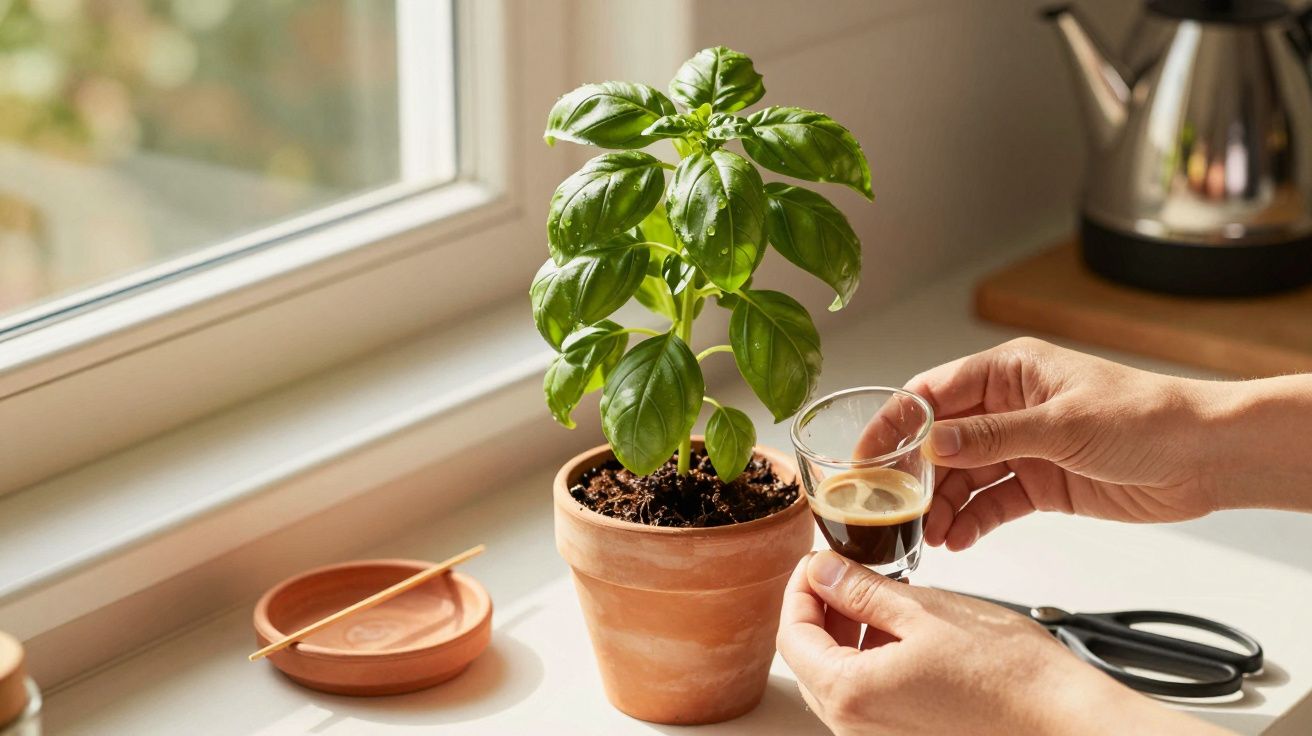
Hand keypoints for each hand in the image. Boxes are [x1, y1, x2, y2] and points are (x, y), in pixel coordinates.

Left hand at [776, 551, 1226, 735]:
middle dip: (820, 608)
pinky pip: (867, 693)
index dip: (799, 588)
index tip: (818, 560)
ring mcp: (879, 735)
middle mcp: (855, 725)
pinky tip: (902, 630)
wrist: (1062, 719)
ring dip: (846, 631)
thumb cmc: (1008, 674)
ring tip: (879, 595)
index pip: (791, 635)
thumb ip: (861, 591)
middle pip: (808, 658)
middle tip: (845, 570)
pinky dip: (871, 656)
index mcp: (850, 693)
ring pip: (837, 675)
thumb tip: (821, 570)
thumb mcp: (924, 611)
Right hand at [883, 338, 1227, 550]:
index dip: (894, 424)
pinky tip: (957, 540)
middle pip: (940, 441)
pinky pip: (992, 503)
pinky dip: (972, 521)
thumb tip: (932, 442)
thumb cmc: (1146, 418)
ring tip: (928, 536)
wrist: (1204, 457)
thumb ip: (993, 437)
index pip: (933, 393)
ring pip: (962, 477)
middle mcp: (1008, 407)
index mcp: (1009, 372)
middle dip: (914, 477)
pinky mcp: (1040, 483)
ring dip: (942, 507)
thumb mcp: (1063, 424)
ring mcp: (1022, 447)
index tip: (865, 456)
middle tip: (889, 510)